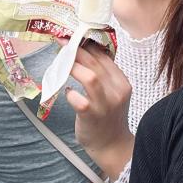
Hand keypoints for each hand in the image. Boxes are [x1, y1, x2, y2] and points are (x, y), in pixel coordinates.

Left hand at [65, 43, 133, 178]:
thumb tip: (82, 51)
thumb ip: (103, 75)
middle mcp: (117, 91)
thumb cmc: (107, 116)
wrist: (112, 145)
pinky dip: (69, 93)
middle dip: (75, 50)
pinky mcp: (92, 115)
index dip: (87, 43)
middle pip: (95, 62)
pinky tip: (66, 92)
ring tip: (62, 64)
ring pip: (90, 77)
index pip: (104, 55)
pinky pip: (78, 99)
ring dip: (73, 67)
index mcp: (122, 82)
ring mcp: (105, 104)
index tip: (72, 37)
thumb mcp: (112, 92)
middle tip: (61, 43)